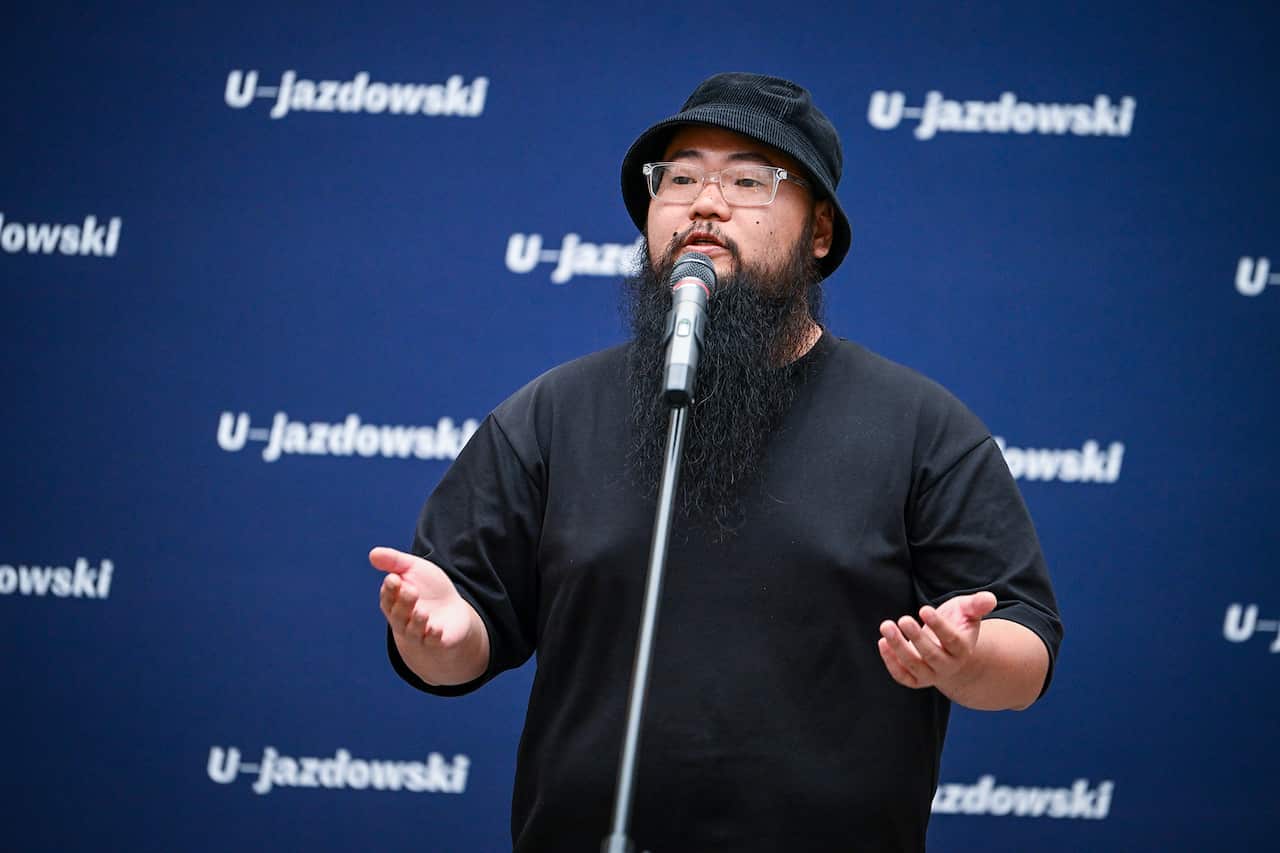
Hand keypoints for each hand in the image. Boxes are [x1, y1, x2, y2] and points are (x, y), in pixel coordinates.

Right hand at [370, 546, 488, 684]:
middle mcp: (403, 620)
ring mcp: (419, 633)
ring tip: (421, 612)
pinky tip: (436, 629)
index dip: (390, 590)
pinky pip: (431, 642)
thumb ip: (395, 562)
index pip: (387, 598)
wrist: (453, 613)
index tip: (394, 579)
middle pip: (398, 615)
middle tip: (410, 591)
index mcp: (394, 602)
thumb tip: (373, 553)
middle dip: (403, 603)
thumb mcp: (414, 569)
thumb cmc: (430, 589)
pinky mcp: (436, 641)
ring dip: (416, 622)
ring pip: (412, 630)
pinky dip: (433, 636)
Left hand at [877, 591, 997, 696]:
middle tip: (903, 619)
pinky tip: (882, 642)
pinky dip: (891, 662)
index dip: (938, 626)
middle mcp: (948, 665)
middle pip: (932, 656)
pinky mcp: (915, 679)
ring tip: (886, 626)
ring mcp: (931, 675)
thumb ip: (976, 605)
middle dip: (916, 638)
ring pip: (914, 666)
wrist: (947, 649)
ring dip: (898, 648)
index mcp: (962, 649)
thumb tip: (989, 598)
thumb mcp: (966, 611)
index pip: (951, 640)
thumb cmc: (956, 624)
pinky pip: (903, 676)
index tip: (923, 609)